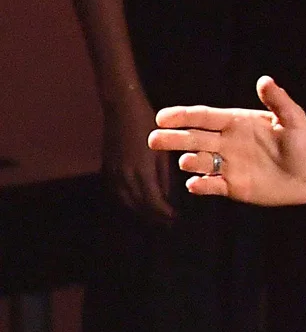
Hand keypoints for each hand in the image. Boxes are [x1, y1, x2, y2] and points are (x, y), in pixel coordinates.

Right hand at [102, 98, 174, 221]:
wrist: (122, 108)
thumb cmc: (148, 125)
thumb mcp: (163, 151)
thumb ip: (163, 176)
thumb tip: (167, 195)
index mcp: (141, 171)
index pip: (153, 202)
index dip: (164, 213)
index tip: (174, 218)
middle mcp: (124, 175)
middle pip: (138, 205)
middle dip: (152, 216)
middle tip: (166, 223)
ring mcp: (113, 171)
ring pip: (125, 200)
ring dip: (138, 211)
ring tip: (152, 217)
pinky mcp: (106, 166)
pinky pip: (115, 191)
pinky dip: (126, 201)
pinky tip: (134, 203)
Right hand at [148, 76, 305, 206]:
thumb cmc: (304, 143)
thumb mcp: (293, 119)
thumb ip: (278, 100)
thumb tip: (265, 80)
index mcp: (235, 123)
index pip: (203, 117)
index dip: (182, 116)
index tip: (162, 117)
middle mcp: (226, 143)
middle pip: (193, 138)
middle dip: (173, 139)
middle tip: (154, 140)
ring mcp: (228, 165)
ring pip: (198, 161)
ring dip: (189, 161)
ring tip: (187, 161)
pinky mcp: (233, 186)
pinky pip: (211, 185)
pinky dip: (201, 185)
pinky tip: (195, 184)